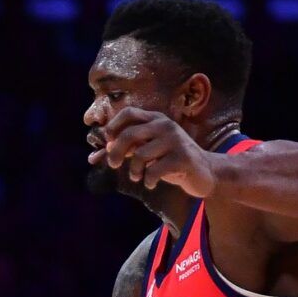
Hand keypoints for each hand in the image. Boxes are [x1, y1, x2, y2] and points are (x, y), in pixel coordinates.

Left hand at [92, 108, 219, 195]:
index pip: (128, 113)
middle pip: (129, 134)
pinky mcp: (182, 157)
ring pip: (140, 155)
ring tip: (138, 177)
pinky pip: (154, 170)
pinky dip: (148, 180)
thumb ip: (124, 150)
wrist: (204, 171)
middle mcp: (165, 125)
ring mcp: (175, 140)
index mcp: (156, 119)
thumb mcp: (146, 152)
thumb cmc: (170, 160)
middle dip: (115, 153)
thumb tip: (94, 156)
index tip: (108, 142)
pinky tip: (151, 183)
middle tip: (114, 165)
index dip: (113, 126)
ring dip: (134, 171)